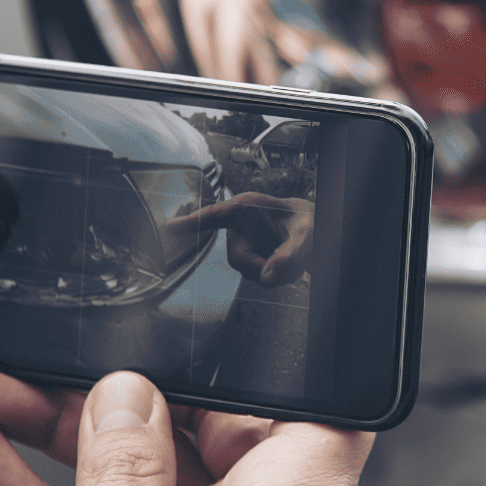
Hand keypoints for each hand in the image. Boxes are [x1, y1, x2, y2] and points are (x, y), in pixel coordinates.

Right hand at [166, 194, 314, 286]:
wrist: (316, 230)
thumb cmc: (309, 221)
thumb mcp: (307, 233)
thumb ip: (292, 255)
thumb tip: (268, 278)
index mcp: (248, 207)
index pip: (215, 215)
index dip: (191, 222)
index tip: (169, 227)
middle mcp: (242, 226)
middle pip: (238, 257)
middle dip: (261, 266)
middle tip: (286, 265)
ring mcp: (246, 245)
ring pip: (249, 270)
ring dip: (272, 271)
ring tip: (293, 258)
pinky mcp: (252, 259)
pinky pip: (258, 276)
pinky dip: (276, 275)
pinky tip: (287, 263)